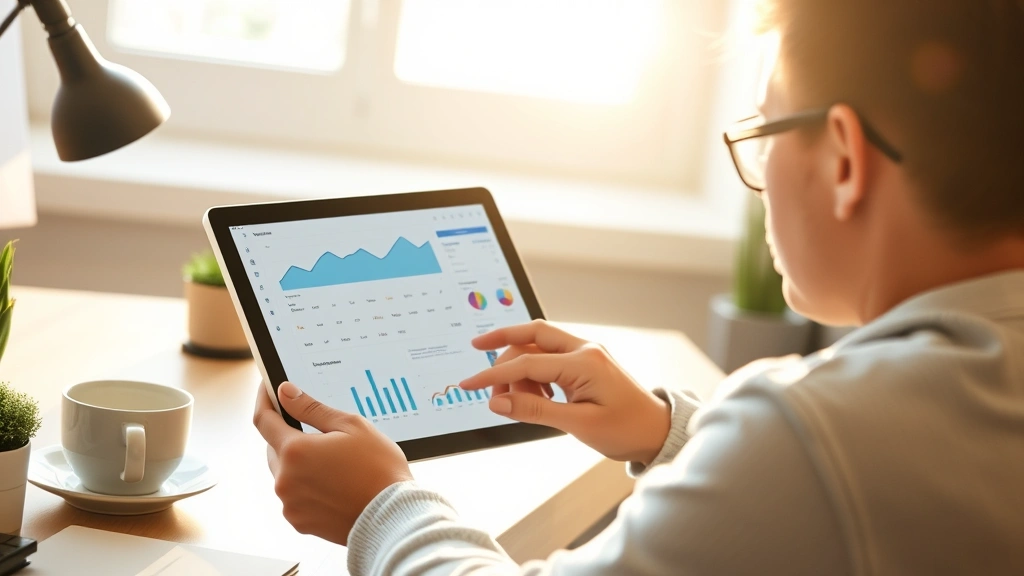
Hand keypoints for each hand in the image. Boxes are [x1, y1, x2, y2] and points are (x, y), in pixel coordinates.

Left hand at [253, 381, 412, 544]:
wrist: (392, 516)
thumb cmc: (378, 469)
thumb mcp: (351, 426)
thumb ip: (311, 408)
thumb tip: (286, 392)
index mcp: (295, 451)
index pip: (264, 419)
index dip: (265, 400)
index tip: (268, 389)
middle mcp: (285, 479)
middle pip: (273, 448)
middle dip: (288, 435)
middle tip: (317, 432)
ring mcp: (290, 503)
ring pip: (284, 473)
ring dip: (298, 463)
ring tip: (332, 463)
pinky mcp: (299, 521)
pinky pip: (294, 496)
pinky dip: (305, 487)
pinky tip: (332, 484)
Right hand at [461, 320, 670, 464]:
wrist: (657, 431)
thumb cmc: (626, 430)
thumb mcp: (578, 425)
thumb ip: (535, 411)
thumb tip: (497, 403)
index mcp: (584, 362)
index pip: (526, 363)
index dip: (493, 375)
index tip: (468, 384)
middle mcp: (584, 349)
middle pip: (531, 335)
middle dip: (502, 352)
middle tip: (486, 386)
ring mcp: (586, 353)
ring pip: (538, 346)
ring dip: (520, 369)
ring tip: (521, 402)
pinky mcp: (586, 362)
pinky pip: (550, 358)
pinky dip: (535, 374)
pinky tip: (537, 398)